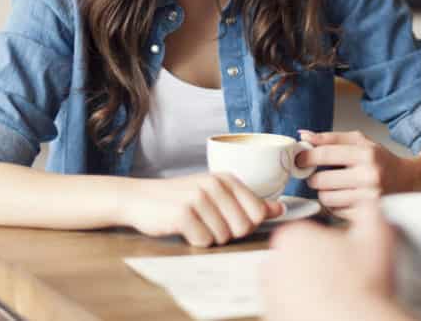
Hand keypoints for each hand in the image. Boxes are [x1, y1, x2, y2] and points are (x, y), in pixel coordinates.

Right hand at [119, 173, 283, 246]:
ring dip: (209, 237)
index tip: (229, 220)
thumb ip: (249, 202)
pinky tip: (184, 229)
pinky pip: (204, 241)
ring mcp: (199, 197)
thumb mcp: (217, 194)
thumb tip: (280, 209)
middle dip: (228, 233)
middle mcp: (215, 184)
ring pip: (223, 237)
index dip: (247, 225)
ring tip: (195, 223)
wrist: (140, 198)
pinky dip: (195, 241)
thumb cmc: (181, 198)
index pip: (258, 212)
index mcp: (228, 178)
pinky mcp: (183, 213)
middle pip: (243, 228)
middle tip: (208, 223)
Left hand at [262, 201, 407, 320]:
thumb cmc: (363, 285)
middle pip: (292, 257)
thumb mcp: (377, 233)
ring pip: (286, 283)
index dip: (325, 242)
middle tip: (336, 273)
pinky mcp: (273, 315)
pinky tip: (320, 306)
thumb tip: (368, 200)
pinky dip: (297, 306)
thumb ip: (370, 208)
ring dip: (303, 285)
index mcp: (293, 237)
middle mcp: (274, 264)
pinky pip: (284, 306)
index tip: (338, 253)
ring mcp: (271, 293)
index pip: (304, 232)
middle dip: (312, 263)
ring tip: (330, 292)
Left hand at [297, 130, 414, 216]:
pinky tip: (343, 197)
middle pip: (321, 180)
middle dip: (315, 177)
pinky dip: (334, 205)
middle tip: (319, 175)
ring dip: (324, 192)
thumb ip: (331, 138)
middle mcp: (369, 176)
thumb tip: (303, 135)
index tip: (299, 159)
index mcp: (366, 154)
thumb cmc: (381, 161)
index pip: (325, 154)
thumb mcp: (361, 142)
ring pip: (325, 198)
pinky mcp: (366, 215)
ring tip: (333, 186)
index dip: (306, 156)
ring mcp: (368, 198)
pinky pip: (335, 212)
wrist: (410, 182)